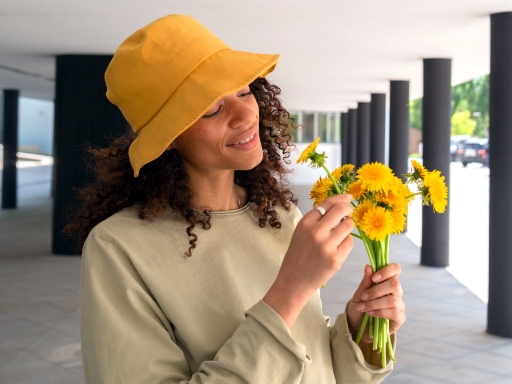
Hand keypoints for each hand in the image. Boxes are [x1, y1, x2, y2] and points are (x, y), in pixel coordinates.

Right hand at [263, 194, 354, 328]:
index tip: (349, 197)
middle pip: (342, 210)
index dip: (341, 198)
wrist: (293, 281)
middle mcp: (315, 232)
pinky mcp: (336, 259)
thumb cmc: (298, 255)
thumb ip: (316, 219)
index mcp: (305, 223)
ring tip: (341, 233)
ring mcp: (326, 246)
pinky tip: (338, 247)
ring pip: (349, 226)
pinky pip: (350, 242)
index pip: (328, 203)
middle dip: (349, 209)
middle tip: (349, 214)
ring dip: (348, 227)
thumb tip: (339, 204)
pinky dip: (347, 242)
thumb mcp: (301, 232)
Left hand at [347, 263, 405, 345]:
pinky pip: (394, 312)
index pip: (395, 269)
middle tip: (364, 296)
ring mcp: (399, 304)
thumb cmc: (359, 308)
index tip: (374, 277)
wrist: (357, 327)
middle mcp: (395, 291)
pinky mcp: (399, 318)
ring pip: (393, 300)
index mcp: (386, 281)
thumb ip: (365, 282)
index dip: (387, 271)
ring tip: (363, 307)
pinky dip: (380, 312)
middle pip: (395, 284)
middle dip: (377, 290)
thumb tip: (368, 266)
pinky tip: (371, 314)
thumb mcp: (358, 295)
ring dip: (375, 303)